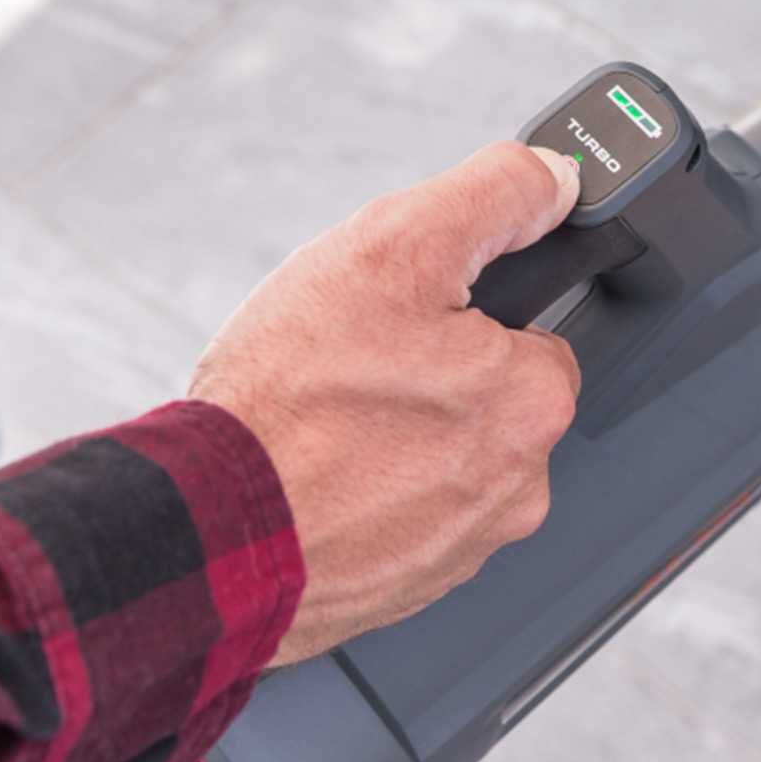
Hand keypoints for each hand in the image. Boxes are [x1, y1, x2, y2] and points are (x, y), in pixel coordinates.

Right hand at [188, 142, 581, 663]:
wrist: (204, 530)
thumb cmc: (292, 397)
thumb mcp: (397, 246)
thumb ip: (496, 195)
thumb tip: (556, 178)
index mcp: (535, 406)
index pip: (534, 335)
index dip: (468, 312)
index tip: (414, 318)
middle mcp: (519, 489)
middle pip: (487, 396)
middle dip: (432, 372)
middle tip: (361, 363)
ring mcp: (462, 546)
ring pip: (442, 455)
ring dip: (396, 432)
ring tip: (330, 417)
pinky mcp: (408, 584)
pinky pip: (402, 510)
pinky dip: (367, 487)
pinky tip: (320, 467)